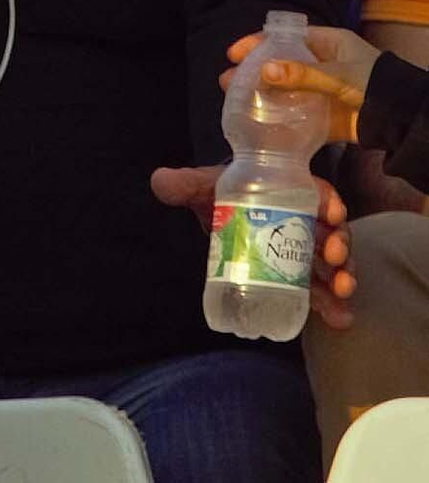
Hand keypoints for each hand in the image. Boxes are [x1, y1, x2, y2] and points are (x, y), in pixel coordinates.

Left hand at [150, 161, 355, 329]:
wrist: (221, 222)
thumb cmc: (223, 198)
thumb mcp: (207, 188)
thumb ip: (186, 184)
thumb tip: (160, 181)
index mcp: (290, 193)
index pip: (318, 194)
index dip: (330, 202)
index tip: (333, 213)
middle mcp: (305, 223)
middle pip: (332, 232)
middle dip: (340, 244)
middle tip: (333, 256)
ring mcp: (306, 254)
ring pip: (333, 265)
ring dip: (343, 277)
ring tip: (342, 292)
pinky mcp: (303, 281)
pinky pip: (324, 293)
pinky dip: (334, 307)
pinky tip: (341, 321)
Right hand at [223, 26, 380, 149]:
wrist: (402, 120)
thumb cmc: (374, 85)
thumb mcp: (338, 75)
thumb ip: (303, 74)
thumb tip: (264, 71)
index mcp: (327, 43)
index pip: (285, 37)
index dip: (258, 43)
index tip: (234, 53)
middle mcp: (322, 65)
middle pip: (281, 64)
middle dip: (254, 72)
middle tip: (229, 81)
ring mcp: (323, 92)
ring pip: (287, 91)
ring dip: (264, 96)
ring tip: (237, 102)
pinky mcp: (326, 118)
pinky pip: (298, 117)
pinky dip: (282, 120)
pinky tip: (262, 125)